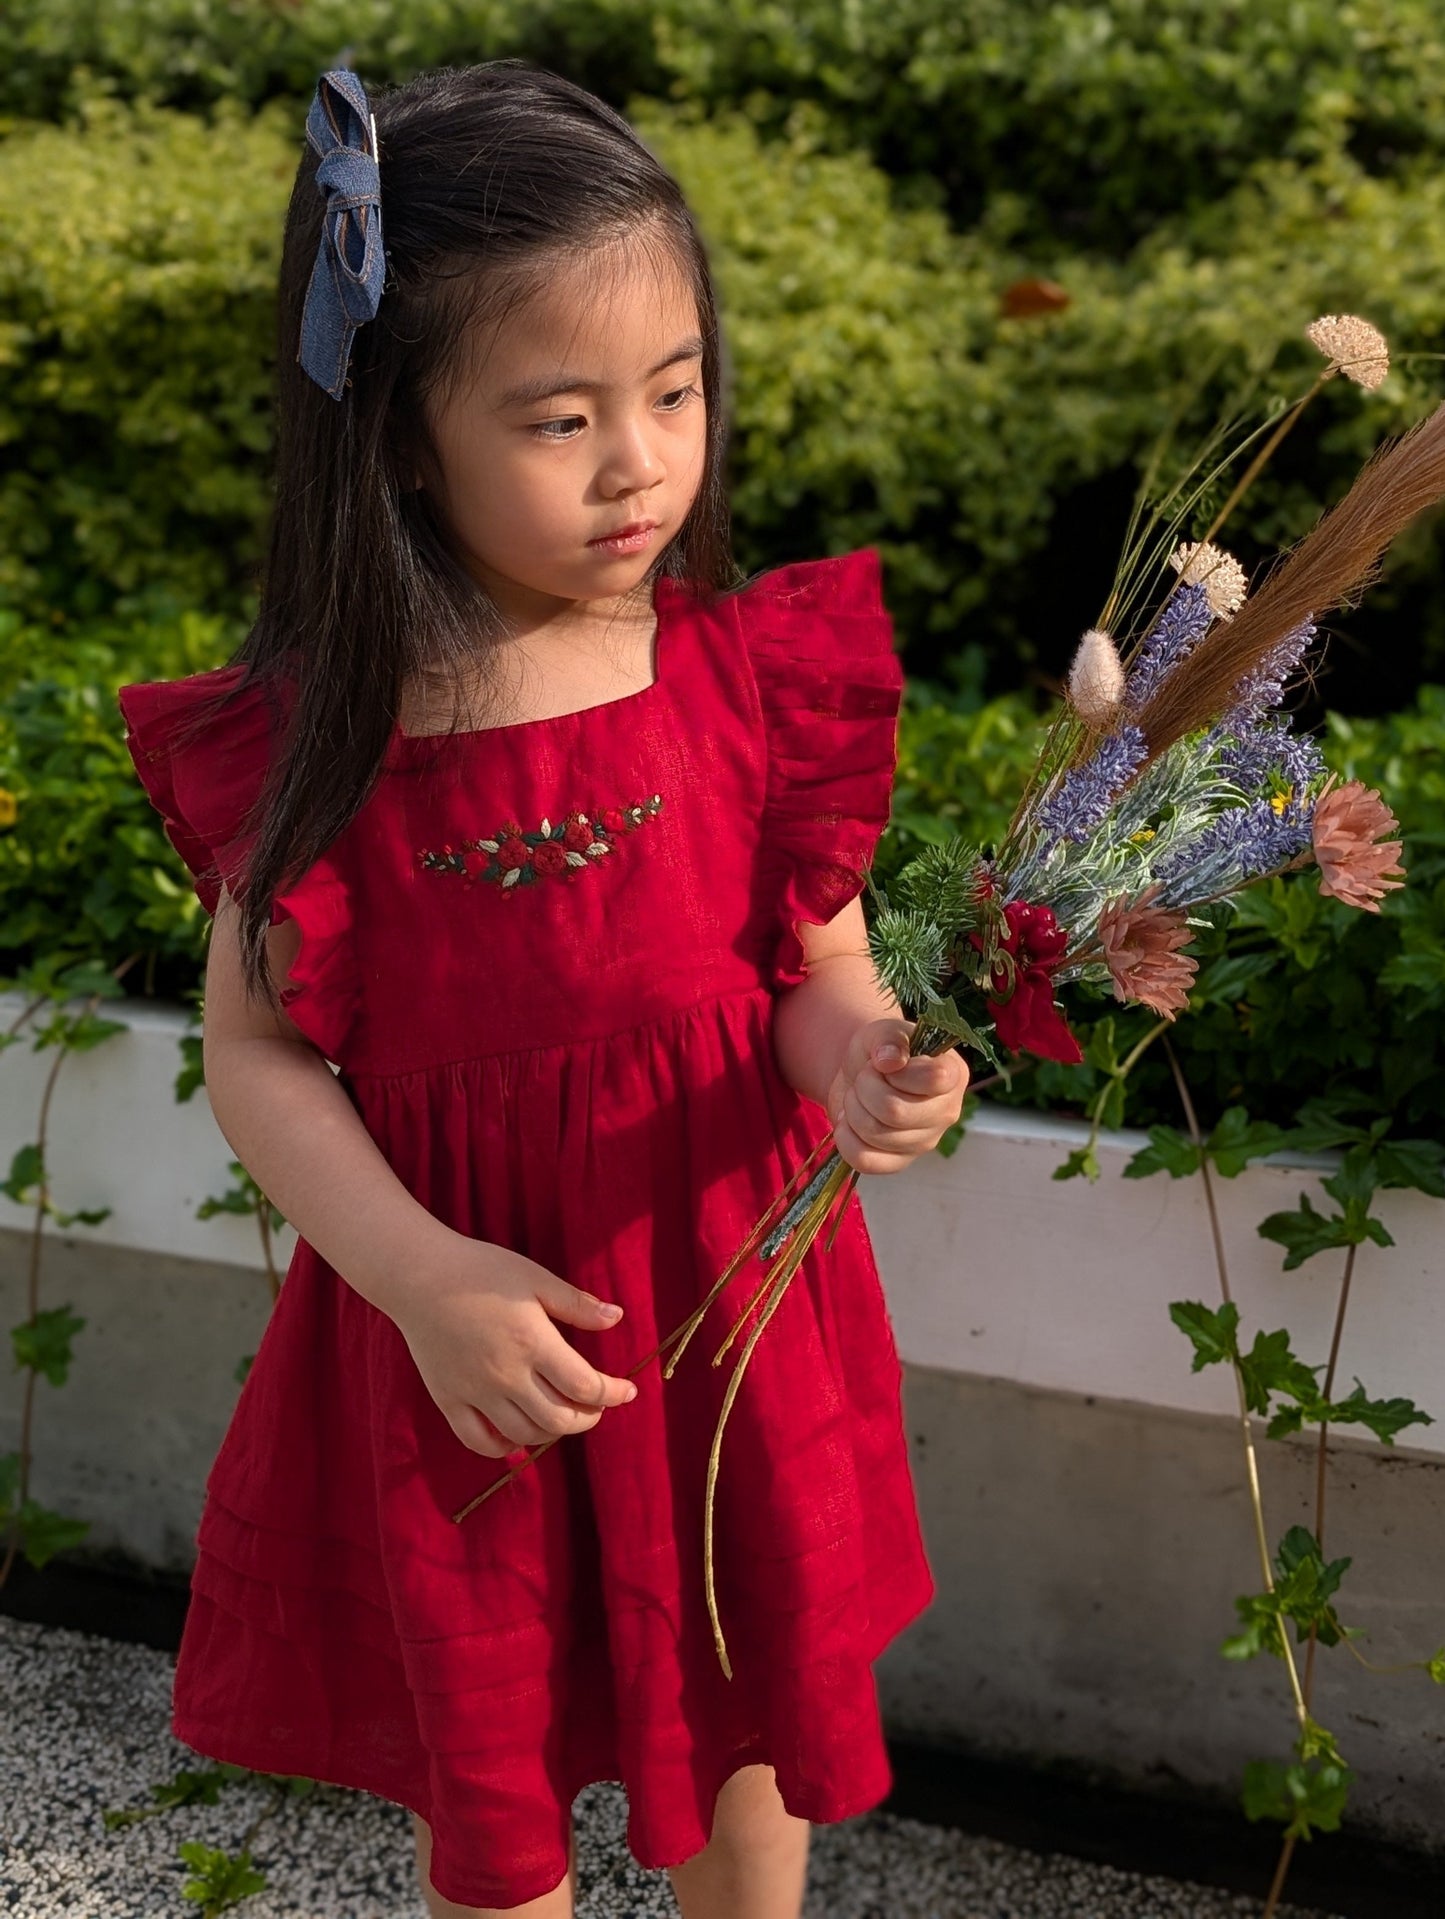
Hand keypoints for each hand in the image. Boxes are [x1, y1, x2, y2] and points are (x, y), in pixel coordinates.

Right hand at [392, 1234, 637, 1458]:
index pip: (586, 1387)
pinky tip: (517, 1434)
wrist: (419, 1275)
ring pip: (524, 1435)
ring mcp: (475, 1392)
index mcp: (533, 1343)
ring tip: (561, 1414)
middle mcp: (506, 1375)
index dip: (614, 1394)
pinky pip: (479, 1441)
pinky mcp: (449, 1400)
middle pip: (560, 1420)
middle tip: (596, 1405)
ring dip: (552, 1432)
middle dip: (588, 1418)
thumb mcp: (535, 1277)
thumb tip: (618, 1318)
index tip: (627, 1390)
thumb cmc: (481, 1270)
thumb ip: (576, 1304)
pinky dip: (504, 1447)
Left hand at [824, 1017, 969, 1174]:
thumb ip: (889, 1038)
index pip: (934, 1079)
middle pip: (895, 1111)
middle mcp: (946, 1112)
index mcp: (953, 1075)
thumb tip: (889, 1060)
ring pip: (875, 1134)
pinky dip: (845, 1138)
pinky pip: (864, 1160)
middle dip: (865, 1089)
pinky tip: (848, 1122)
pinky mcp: (900, 1162)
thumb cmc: (880, 1051)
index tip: (885, 1064)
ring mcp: (925, 1142)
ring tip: (857, 1096)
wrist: (862, 1075)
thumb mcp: (883, 1031)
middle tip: (864, 1078)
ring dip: (853, 1109)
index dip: (899, 1071)